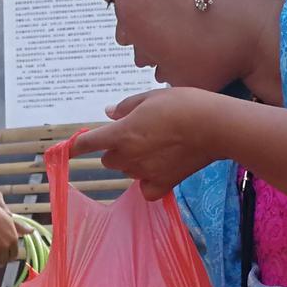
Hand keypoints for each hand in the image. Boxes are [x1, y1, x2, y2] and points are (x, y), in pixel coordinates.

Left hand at [79, 87, 222, 197]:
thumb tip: (109, 113)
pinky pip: (145, 189)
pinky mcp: (162, 185)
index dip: (77, 145)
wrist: (216, 126)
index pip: (87, 143)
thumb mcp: (150, 97)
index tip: (70, 148)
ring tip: (158, 147)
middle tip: (139, 135)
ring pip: (127, 171)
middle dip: (117, 149)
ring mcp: (144, 173)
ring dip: (134, 162)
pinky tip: (161, 170)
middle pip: (109, 159)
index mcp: (120, 133)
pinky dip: (148, 182)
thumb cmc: (184, 104)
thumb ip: (125, 107)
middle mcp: (128, 156)